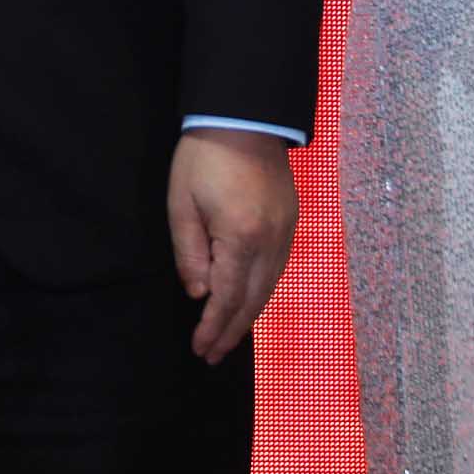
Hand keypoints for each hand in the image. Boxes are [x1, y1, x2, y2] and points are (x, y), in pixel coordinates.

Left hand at [166, 128, 299, 365]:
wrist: (245, 117)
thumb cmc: (204, 157)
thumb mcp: (182, 205)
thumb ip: (191, 253)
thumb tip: (200, 293)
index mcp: (241, 237)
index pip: (227, 297)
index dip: (213, 327)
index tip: (200, 348)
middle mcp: (271, 241)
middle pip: (253, 301)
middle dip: (232, 332)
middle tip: (213, 356)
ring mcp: (287, 232)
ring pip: (270, 288)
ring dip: (249, 316)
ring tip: (229, 338)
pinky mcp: (292, 221)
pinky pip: (279, 269)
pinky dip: (263, 292)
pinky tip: (251, 302)